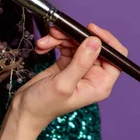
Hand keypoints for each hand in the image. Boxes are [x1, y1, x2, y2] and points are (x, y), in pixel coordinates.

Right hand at [11, 22, 128, 134]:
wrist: (24, 110)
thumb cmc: (44, 105)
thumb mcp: (63, 84)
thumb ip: (80, 62)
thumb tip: (95, 42)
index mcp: (100, 84)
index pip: (116, 57)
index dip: (106, 40)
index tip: (89, 29)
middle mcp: (93, 75)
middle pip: (92, 45)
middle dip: (73, 36)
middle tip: (56, 33)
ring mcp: (79, 68)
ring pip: (76, 43)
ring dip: (59, 39)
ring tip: (43, 43)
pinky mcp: (66, 64)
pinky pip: (65, 45)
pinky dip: (53, 43)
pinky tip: (42, 48)